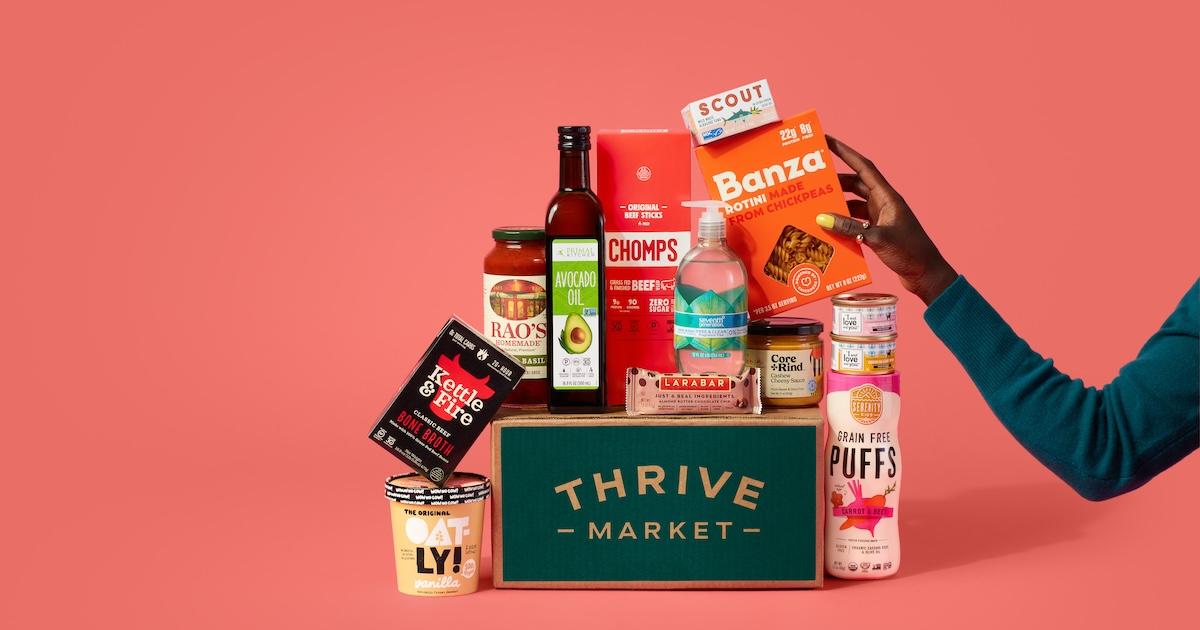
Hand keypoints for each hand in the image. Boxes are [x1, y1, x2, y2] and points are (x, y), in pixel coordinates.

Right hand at [817, 135, 957, 304]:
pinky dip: (841, 222)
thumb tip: (822, 218)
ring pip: (852, 203)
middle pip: (854, 184)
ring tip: (816, 205)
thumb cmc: (910, 253)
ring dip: (836, 203)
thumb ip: (850, 228)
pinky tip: (828, 228)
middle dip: (834, 181)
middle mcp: (883, 203)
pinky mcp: (877, 232)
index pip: (864, 167)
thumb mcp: (878, 239)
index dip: (845, 152)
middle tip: (813, 179)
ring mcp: (880, 217)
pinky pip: (854, 221)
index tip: (828, 141)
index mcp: (887, 197)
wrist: (926, 275)